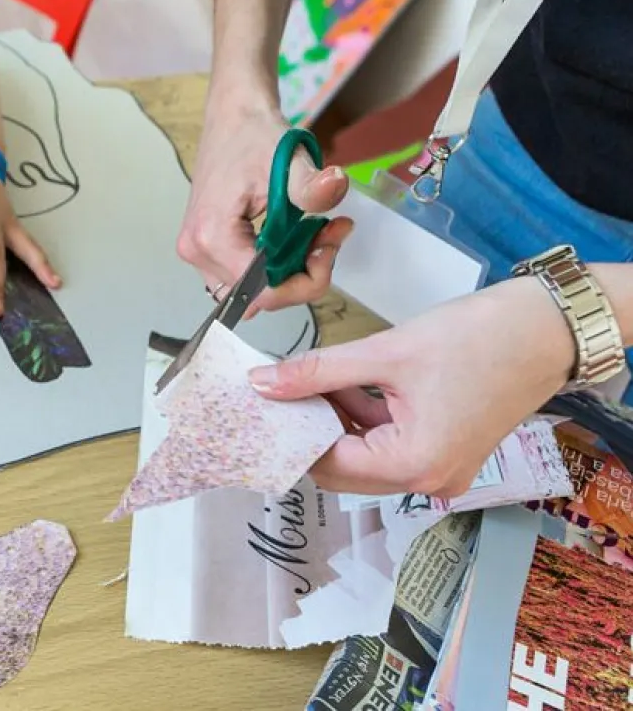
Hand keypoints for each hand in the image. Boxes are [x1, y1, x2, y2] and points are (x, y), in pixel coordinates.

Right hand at [178, 95, 353, 312]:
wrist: (233, 118)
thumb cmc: (253, 136)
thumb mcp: (288, 160)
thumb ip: (311, 185)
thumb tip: (335, 186)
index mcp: (212, 236)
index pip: (263, 291)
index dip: (306, 278)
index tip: (329, 242)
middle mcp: (197, 251)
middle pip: (260, 295)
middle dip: (303, 272)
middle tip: (329, 232)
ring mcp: (198, 252)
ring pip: (254, 290)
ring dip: (291, 269)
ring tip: (314, 231)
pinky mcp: (207, 248)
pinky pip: (245, 276)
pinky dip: (276, 263)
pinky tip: (293, 236)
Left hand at [246, 276, 576, 496]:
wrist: (548, 327)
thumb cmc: (478, 338)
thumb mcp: (385, 352)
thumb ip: (317, 371)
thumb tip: (261, 384)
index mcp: (414, 464)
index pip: (326, 466)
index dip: (289, 436)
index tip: (257, 408)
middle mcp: (428, 479)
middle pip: (343, 469)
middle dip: (308, 430)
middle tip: (276, 391)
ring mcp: (440, 467)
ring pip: (363, 455)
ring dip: (334, 420)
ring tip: (310, 378)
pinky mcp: (445, 449)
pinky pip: (388, 442)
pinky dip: (362, 416)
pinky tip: (345, 381)